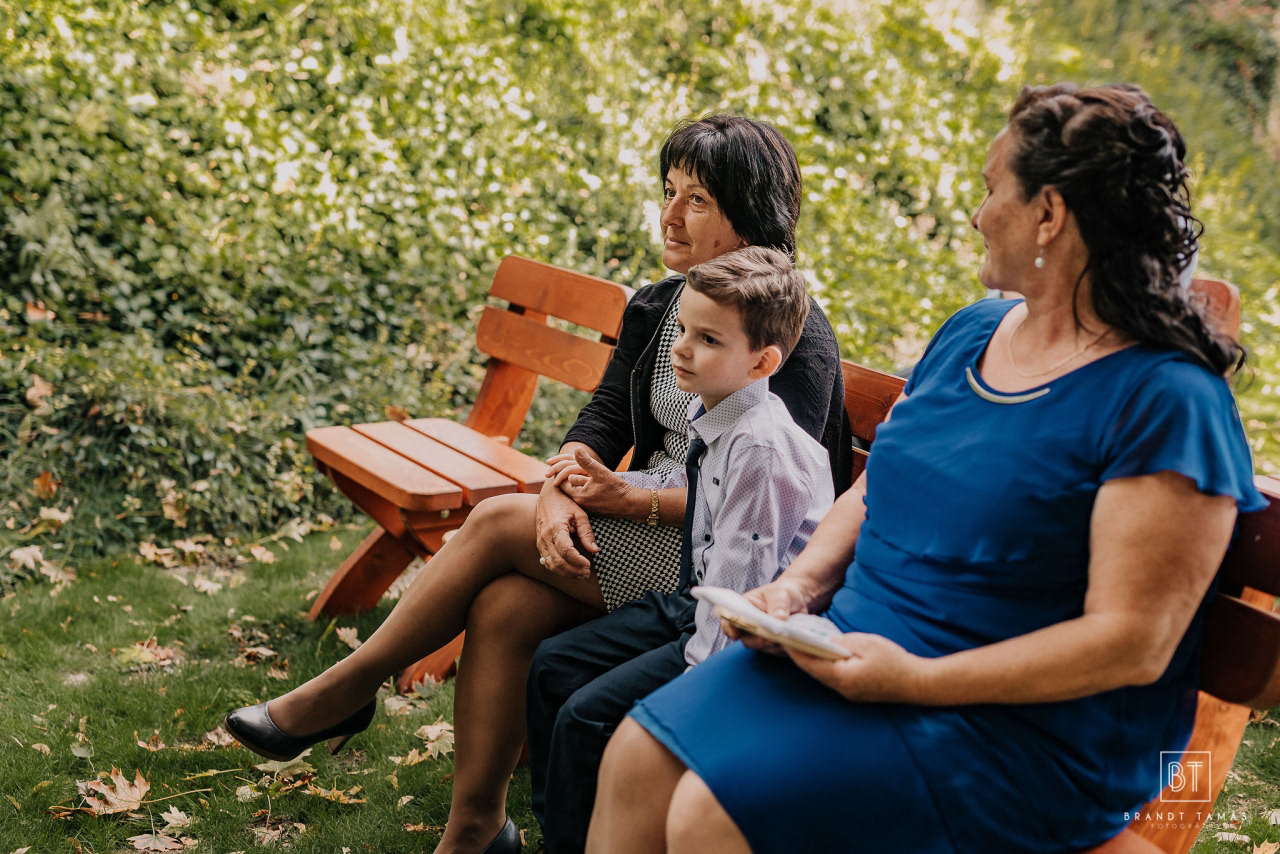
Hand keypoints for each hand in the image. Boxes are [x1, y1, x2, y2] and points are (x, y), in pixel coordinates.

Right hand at [534, 482, 597, 577]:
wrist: (547, 496)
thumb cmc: (565, 503)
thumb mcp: (579, 514)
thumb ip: (586, 532)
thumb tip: (595, 550)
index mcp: (556, 527)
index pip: (566, 550)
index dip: (577, 561)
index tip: (588, 565)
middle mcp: (545, 536)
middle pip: (558, 561)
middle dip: (573, 570)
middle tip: (586, 573)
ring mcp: (541, 541)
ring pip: (551, 564)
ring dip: (566, 573)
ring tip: (580, 574)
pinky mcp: (540, 544)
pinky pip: (546, 562)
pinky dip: (558, 569)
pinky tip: (570, 570)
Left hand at [552, 449, 642, 516]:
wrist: (630, 504)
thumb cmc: (617, 489)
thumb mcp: (601, 473)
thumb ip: (587, 462)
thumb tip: (576, 449)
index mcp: (578, 495)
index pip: (560, 481)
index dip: (556, 470)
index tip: (550, 462)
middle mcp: (579, 502)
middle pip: (564, 486)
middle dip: (559, 473)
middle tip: (550, 463)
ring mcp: (585, 506)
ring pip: (572, 489)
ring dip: (570, 478)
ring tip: (566, 468)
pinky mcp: (591, 506)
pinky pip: (580, 493)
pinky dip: (578, 484)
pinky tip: (581, 477)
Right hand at [721, 577, 815, 656]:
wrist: (797, 599)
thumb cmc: (783, 592)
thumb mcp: (781, 594)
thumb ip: (778, 605)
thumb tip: (778, 619)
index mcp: (744, 608)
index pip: (729, 620)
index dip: (729, 628)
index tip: (735, 633)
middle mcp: (749, 625)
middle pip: (746, 639)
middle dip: (759, 640)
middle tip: (772, 637)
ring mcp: (760, 636)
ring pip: (762, 647)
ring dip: (774, 644)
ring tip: (788, 634)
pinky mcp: (772, 645)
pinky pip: (776, 651)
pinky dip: (784, 647)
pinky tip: (793, 638)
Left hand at [786, 633, 926, 703]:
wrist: (918, 683)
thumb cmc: (894, 661)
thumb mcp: (866, 643)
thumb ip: (842, 642)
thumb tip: (826, 642)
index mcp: (842, 677)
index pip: (810, 664)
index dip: (794, 650)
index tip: (782, 638)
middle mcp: (842, 689)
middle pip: (814, 672)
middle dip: (800, 655)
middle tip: (788, 639)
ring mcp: (849, 694)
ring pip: (823, 676)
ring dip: (812, 661)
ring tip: (801, 645)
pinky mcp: (856, 693)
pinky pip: (834, 678)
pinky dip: (825, 666)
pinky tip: (824, 656)